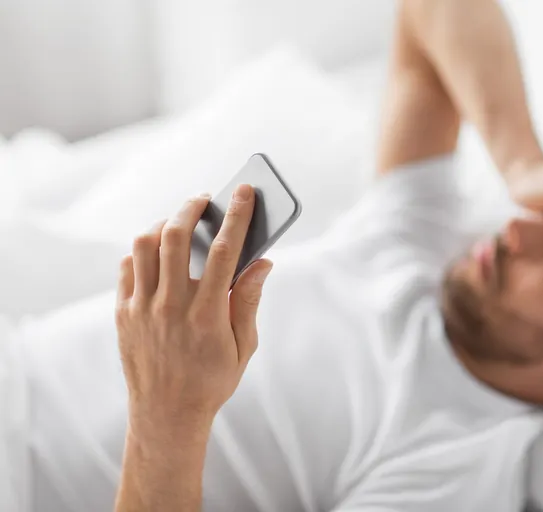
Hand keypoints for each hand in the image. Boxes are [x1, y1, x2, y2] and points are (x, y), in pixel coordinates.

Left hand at [115, 185, 272, 442]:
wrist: (166, 415)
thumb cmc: (212, 381)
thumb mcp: (243, 346)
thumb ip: (249, 300)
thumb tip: (262, 262)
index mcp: (208, 315)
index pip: (225, 251)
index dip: (238, 216)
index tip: (245, 192)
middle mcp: (171, 306)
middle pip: (176, 236)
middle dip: (193, 207)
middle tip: (206, 200)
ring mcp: (141, 309)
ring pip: (144, 245)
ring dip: (164, 223)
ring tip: (181, 222)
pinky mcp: (123, 313)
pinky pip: (127, 267)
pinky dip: (143, 250)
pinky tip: (159, 251)